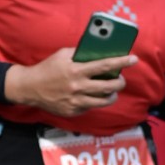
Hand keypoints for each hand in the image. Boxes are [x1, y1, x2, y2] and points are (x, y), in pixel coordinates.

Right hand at [3, 47, 134, 118]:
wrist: (30, 88)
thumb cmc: (48, 68)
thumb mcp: (63, 55)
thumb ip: (80, 53)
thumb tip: (99, 52)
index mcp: (76, 70)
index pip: (105, 66)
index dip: (122, 62)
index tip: (134, 59)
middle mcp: (78, 87)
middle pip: (109, 87)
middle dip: (120, 83)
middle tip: (122, 80)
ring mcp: (76, 102)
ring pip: (103, 101)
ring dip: (111, 95)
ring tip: (111, 91)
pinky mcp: (73, 112)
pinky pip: (90, 107)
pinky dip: (94, 101)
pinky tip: (91, 96)